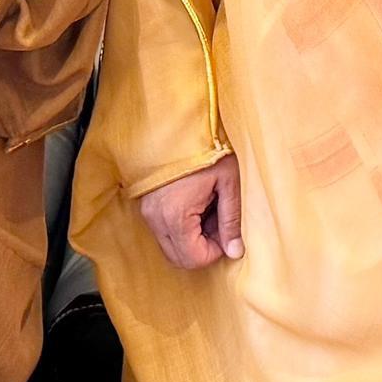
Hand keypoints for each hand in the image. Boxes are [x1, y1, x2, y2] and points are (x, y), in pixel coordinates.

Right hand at [139, 153, 245, 269]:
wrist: (177, 123)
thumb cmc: (205, 148)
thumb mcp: (228, 183)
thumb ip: (231, 220)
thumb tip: (235, 251)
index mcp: (176, 215)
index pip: (195, 259)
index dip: (216, 251)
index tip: (226, 231)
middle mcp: (156, 219)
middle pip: (180, 258)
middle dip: (203, 248)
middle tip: (218, 222)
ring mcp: (148, 213)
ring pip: (171, 246)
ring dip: (192, 238)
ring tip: (208, 209)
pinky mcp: (146, 207)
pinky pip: (164, 232)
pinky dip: (181, 228)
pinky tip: (195, 205)